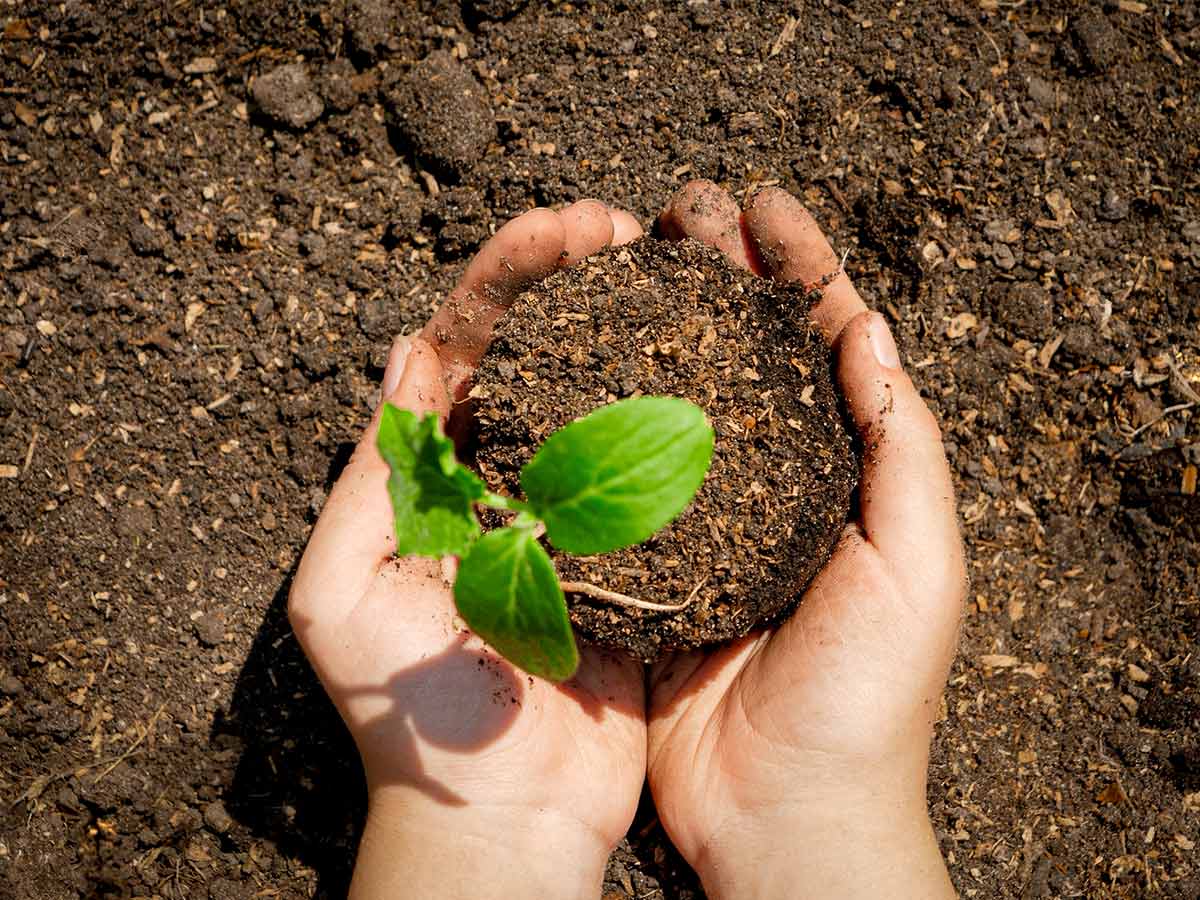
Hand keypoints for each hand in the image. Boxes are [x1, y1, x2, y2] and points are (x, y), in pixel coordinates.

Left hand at [289, 202, 647, 898]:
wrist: (499, 820)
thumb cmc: (411, 717)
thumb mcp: (345, 593)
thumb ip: (373, 477)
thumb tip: (403, 354)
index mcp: (430, 476)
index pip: (464, 345)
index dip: (509, 276)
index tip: (566, 229)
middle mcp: (501, 479)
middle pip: (539, 350)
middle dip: (574, 275)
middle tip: (625, 227)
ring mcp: (569, 512)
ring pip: (601, 394)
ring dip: (630, 327)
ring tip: (670, 269)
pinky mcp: (629, 556)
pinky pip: (652, 470)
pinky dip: (676, 414)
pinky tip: (709, 368)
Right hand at [648, 182, 963, 898]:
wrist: (787, 815)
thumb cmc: (869, 698)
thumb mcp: (918, 570)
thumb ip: (902, 451)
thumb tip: (868, 325)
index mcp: (843, 474)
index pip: (823, 344)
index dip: (798, 266)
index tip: (760, 203)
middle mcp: (770, 484)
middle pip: (740, 354)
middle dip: (713, 274)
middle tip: (675, 210)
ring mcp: (700, 519)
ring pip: (671, 396)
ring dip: (648, 324)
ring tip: (618, 256)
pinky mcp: (641, 563)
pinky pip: (615, 472)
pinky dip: (593, 413)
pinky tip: (568, 364)